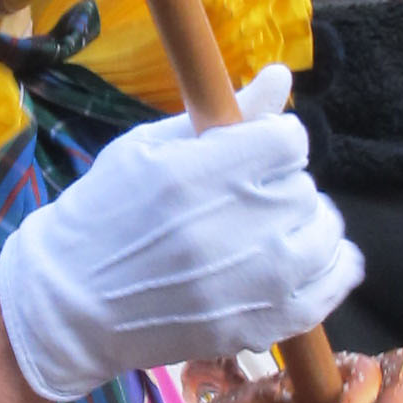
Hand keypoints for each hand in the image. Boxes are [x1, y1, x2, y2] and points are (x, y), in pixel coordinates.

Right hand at [0, 67, 360, 402]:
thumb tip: (281, 76)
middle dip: (280, 183)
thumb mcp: (147, 148)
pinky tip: (308, 258)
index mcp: (199, 175)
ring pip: (324, 233)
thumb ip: (221, 115)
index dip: (272, 140)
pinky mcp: (259, 326)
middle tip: (247, 197)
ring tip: (273, 228)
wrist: (72, 305)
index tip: (255, 152)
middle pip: (303, 186)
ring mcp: (252, 283)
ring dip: (307, 223)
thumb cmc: (104, 214)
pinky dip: (330, 268)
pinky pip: (328, 288)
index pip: (287, 140)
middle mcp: (233, 228)